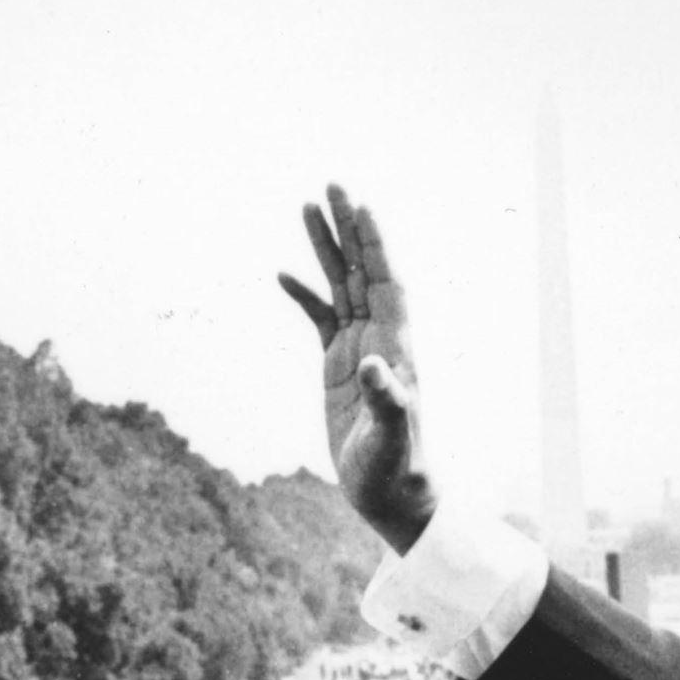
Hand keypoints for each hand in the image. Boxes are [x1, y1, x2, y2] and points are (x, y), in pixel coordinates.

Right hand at [279, 185, 436, 553]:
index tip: (361, 207)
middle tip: (331, 185)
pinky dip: (303, 296)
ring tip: (306, 207)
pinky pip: (320, 319)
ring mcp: (357, 349)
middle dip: (347, 229)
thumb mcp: (390, 437)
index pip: (387, 282)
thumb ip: (386, 401)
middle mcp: (380, 339)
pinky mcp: (338, 368)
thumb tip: (373, 367)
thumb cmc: (396, 468)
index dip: (375, 246)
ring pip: (341, 286)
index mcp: (396, 347)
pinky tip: (282, 275)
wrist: (390, 494)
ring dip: (325, 248)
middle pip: (363, 271)